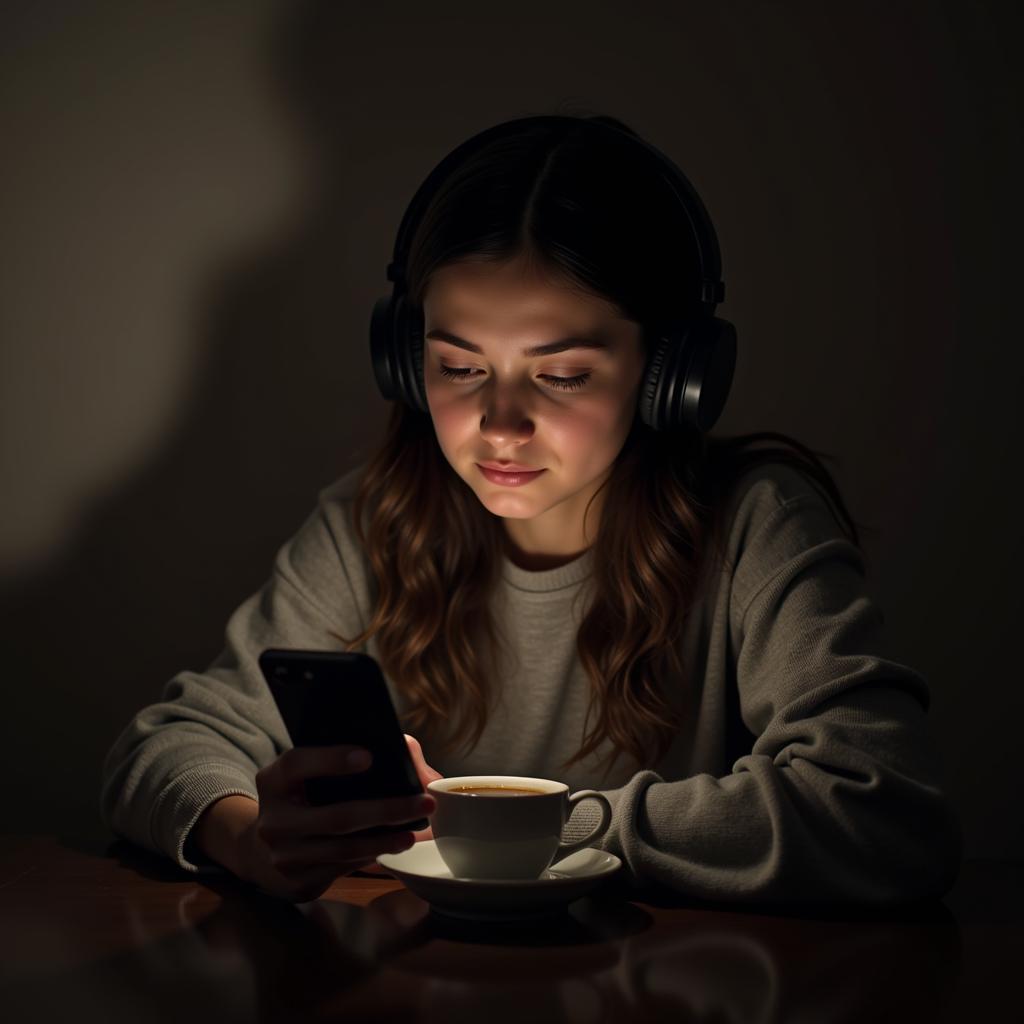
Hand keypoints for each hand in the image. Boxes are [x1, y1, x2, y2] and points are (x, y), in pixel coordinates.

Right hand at [236, 734, 441, 901]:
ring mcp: (283, 855)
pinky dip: (372, 857)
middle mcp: (273, 819)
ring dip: (386, 841)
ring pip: (344, 848)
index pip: (298, 763)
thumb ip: (349, 757)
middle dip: (387, 810)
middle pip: (336, 816)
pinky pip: (343, 869)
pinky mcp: (297, 882)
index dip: (331, 760)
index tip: (369, 756)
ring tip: (415, 831)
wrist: (264, 849)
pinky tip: (394, 846)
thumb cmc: (303, 798)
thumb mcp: (309, 773)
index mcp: (274, 780)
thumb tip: (405, 752)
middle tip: (425, 803)